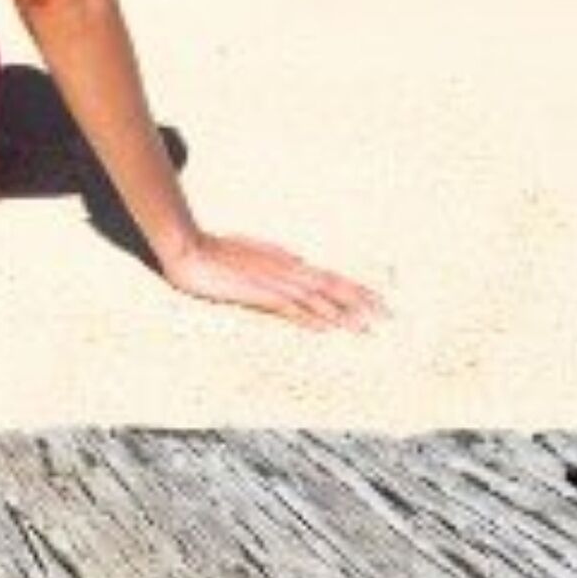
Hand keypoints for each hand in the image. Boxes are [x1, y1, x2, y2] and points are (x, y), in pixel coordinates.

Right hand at [160, 230, 381, 330]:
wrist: (188, 249)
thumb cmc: (216, 251)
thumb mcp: (252, 252)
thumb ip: (277, 256)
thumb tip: (300, 258)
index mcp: (287, 261)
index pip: (329, 276)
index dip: (355, 288)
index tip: (378, 300)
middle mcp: (286, 269)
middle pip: (332, 284)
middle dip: (361, 300)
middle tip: (388, 315)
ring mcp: (273, 280)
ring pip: (316, 297)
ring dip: (342, 313)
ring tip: (366, 327)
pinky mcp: (257, 292)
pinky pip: (289, 307)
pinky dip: (310, 317)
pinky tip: (326, 328)